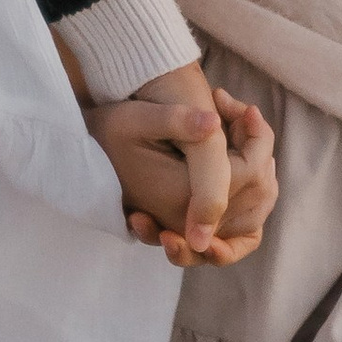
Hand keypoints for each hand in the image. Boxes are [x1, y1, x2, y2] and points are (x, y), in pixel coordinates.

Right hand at [87, 72, 275, 269]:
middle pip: (258, 194)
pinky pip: (236, 235)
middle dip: (259, 152)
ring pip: (253, 215)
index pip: (250, 172)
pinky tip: (242, 172)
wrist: (83, 153)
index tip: (243, 106)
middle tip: (237, 114)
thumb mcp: (137, 119)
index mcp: (184, 197)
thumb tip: (213, 123)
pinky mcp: (189, 231)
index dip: (257, 137)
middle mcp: (192, 224)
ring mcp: (192, 232)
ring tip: (239, 138)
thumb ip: (179, 122)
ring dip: (258, 177)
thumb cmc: (109, 133)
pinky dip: (249, 209)